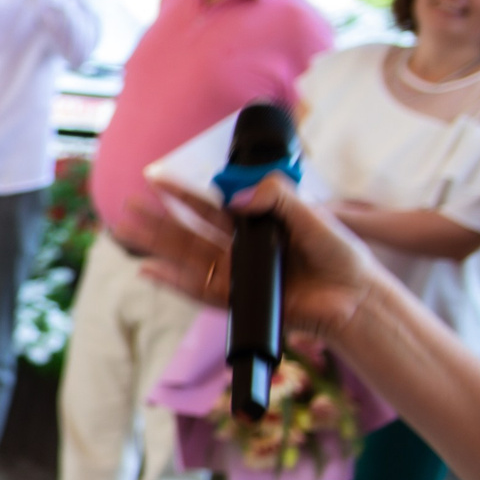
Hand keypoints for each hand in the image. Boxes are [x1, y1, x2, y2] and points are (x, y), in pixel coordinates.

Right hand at [133, 174, 381, 341]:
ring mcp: (235, 277)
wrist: (353, 296)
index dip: (182, 194)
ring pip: (186, 258)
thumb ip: (277, 197)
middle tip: (127, 207)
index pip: (210, 208)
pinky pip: (198, 290)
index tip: (157, 178)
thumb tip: (237, 196)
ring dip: (155, 245)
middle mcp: (238, 252)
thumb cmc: (338, 256)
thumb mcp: (311, 214)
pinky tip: (149, 270)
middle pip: (188, 232)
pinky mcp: (236, 302)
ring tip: (126, 231)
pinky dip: (172, 282)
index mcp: (253, 228)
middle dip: (157, 220)